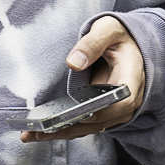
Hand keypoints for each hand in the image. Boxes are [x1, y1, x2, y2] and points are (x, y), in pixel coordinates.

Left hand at [22, 15, 145, 140]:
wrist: (126, 45)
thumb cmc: (118, 36)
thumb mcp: (108, 30)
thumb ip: (93, 43)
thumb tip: (73, 62)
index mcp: (131, 78)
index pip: (122, 101)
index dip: (102, 110)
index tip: (80, 113)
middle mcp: (125, 100)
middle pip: (101, 121)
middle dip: (71, 126)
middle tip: (42, 129)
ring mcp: (113, 110)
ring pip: (89, 127)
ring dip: (62, 132)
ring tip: (33, 134)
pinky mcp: (101, 113)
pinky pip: (83, 125)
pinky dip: (63, 129)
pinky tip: (40, 132)